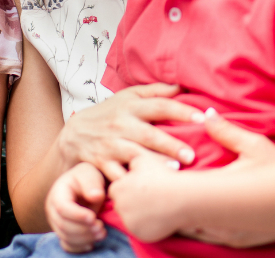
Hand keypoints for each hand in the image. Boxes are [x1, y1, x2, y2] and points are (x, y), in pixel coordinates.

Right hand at [46, 162, 106, 252]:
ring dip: (84, 238)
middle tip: (101, 227)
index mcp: (58, 193)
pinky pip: (67, 245)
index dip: (77, 215)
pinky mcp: (64, 232)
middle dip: (83, 229)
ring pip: (66, 237)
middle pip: (63, 225)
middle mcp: (53, 210)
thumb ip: (92, 183)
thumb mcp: (90, 174)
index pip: (62, 208)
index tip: (93, 217)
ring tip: (101, 233)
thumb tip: (95, 196)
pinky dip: (79, 247)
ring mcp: (57, 223)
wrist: (87, 185)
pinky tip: (92, 243)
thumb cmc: (88, 177)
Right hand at [59, 83, 202, 179]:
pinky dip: (129, 181)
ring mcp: (110, 145)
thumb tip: (181, 85)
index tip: (202, 118)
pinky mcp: (101, 163)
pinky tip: (144, 188)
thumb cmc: (108, 115)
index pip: (159, 106)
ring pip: (133, 154)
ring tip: (173, 171)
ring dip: (153, 162)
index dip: (181, 111)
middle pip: (149, 134)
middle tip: (191, 154)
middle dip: (170, 144)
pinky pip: (116, 174)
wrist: (72, 136)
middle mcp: (120, 125)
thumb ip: (154, 92)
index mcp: (130, 107)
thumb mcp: (127, 98)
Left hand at [106, 152, 181, 242]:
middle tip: (149, 199)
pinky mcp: (140, 235)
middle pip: (121, 206)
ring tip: (157, 207)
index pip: (116, 191)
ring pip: (131, 219)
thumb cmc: (164, 176)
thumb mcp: (144, 161)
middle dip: (131, 203)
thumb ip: (130, 165)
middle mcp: (120, 207)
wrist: (183, 197)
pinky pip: (141, 231)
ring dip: (140, 215)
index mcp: (118, 189)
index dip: (128, 189)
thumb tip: (128, 168)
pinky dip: (148, 227)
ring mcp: (129, 223)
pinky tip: (160, 217)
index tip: (141, 188)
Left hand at [176, 112, 274, 247]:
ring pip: (193, 230)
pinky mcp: (236, 243)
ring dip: (187, 216)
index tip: (167, 173)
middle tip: (170, 188)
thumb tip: (206, 115)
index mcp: (221, 193)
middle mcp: (221, 220)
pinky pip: (207, 238)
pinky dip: (200, 226)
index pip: (183, 192)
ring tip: (183, 201)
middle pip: (183, 216)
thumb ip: (227, 132)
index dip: (172, 184)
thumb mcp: (256, 146)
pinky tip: (202, 214)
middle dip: (176, 201)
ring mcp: (228, 235)